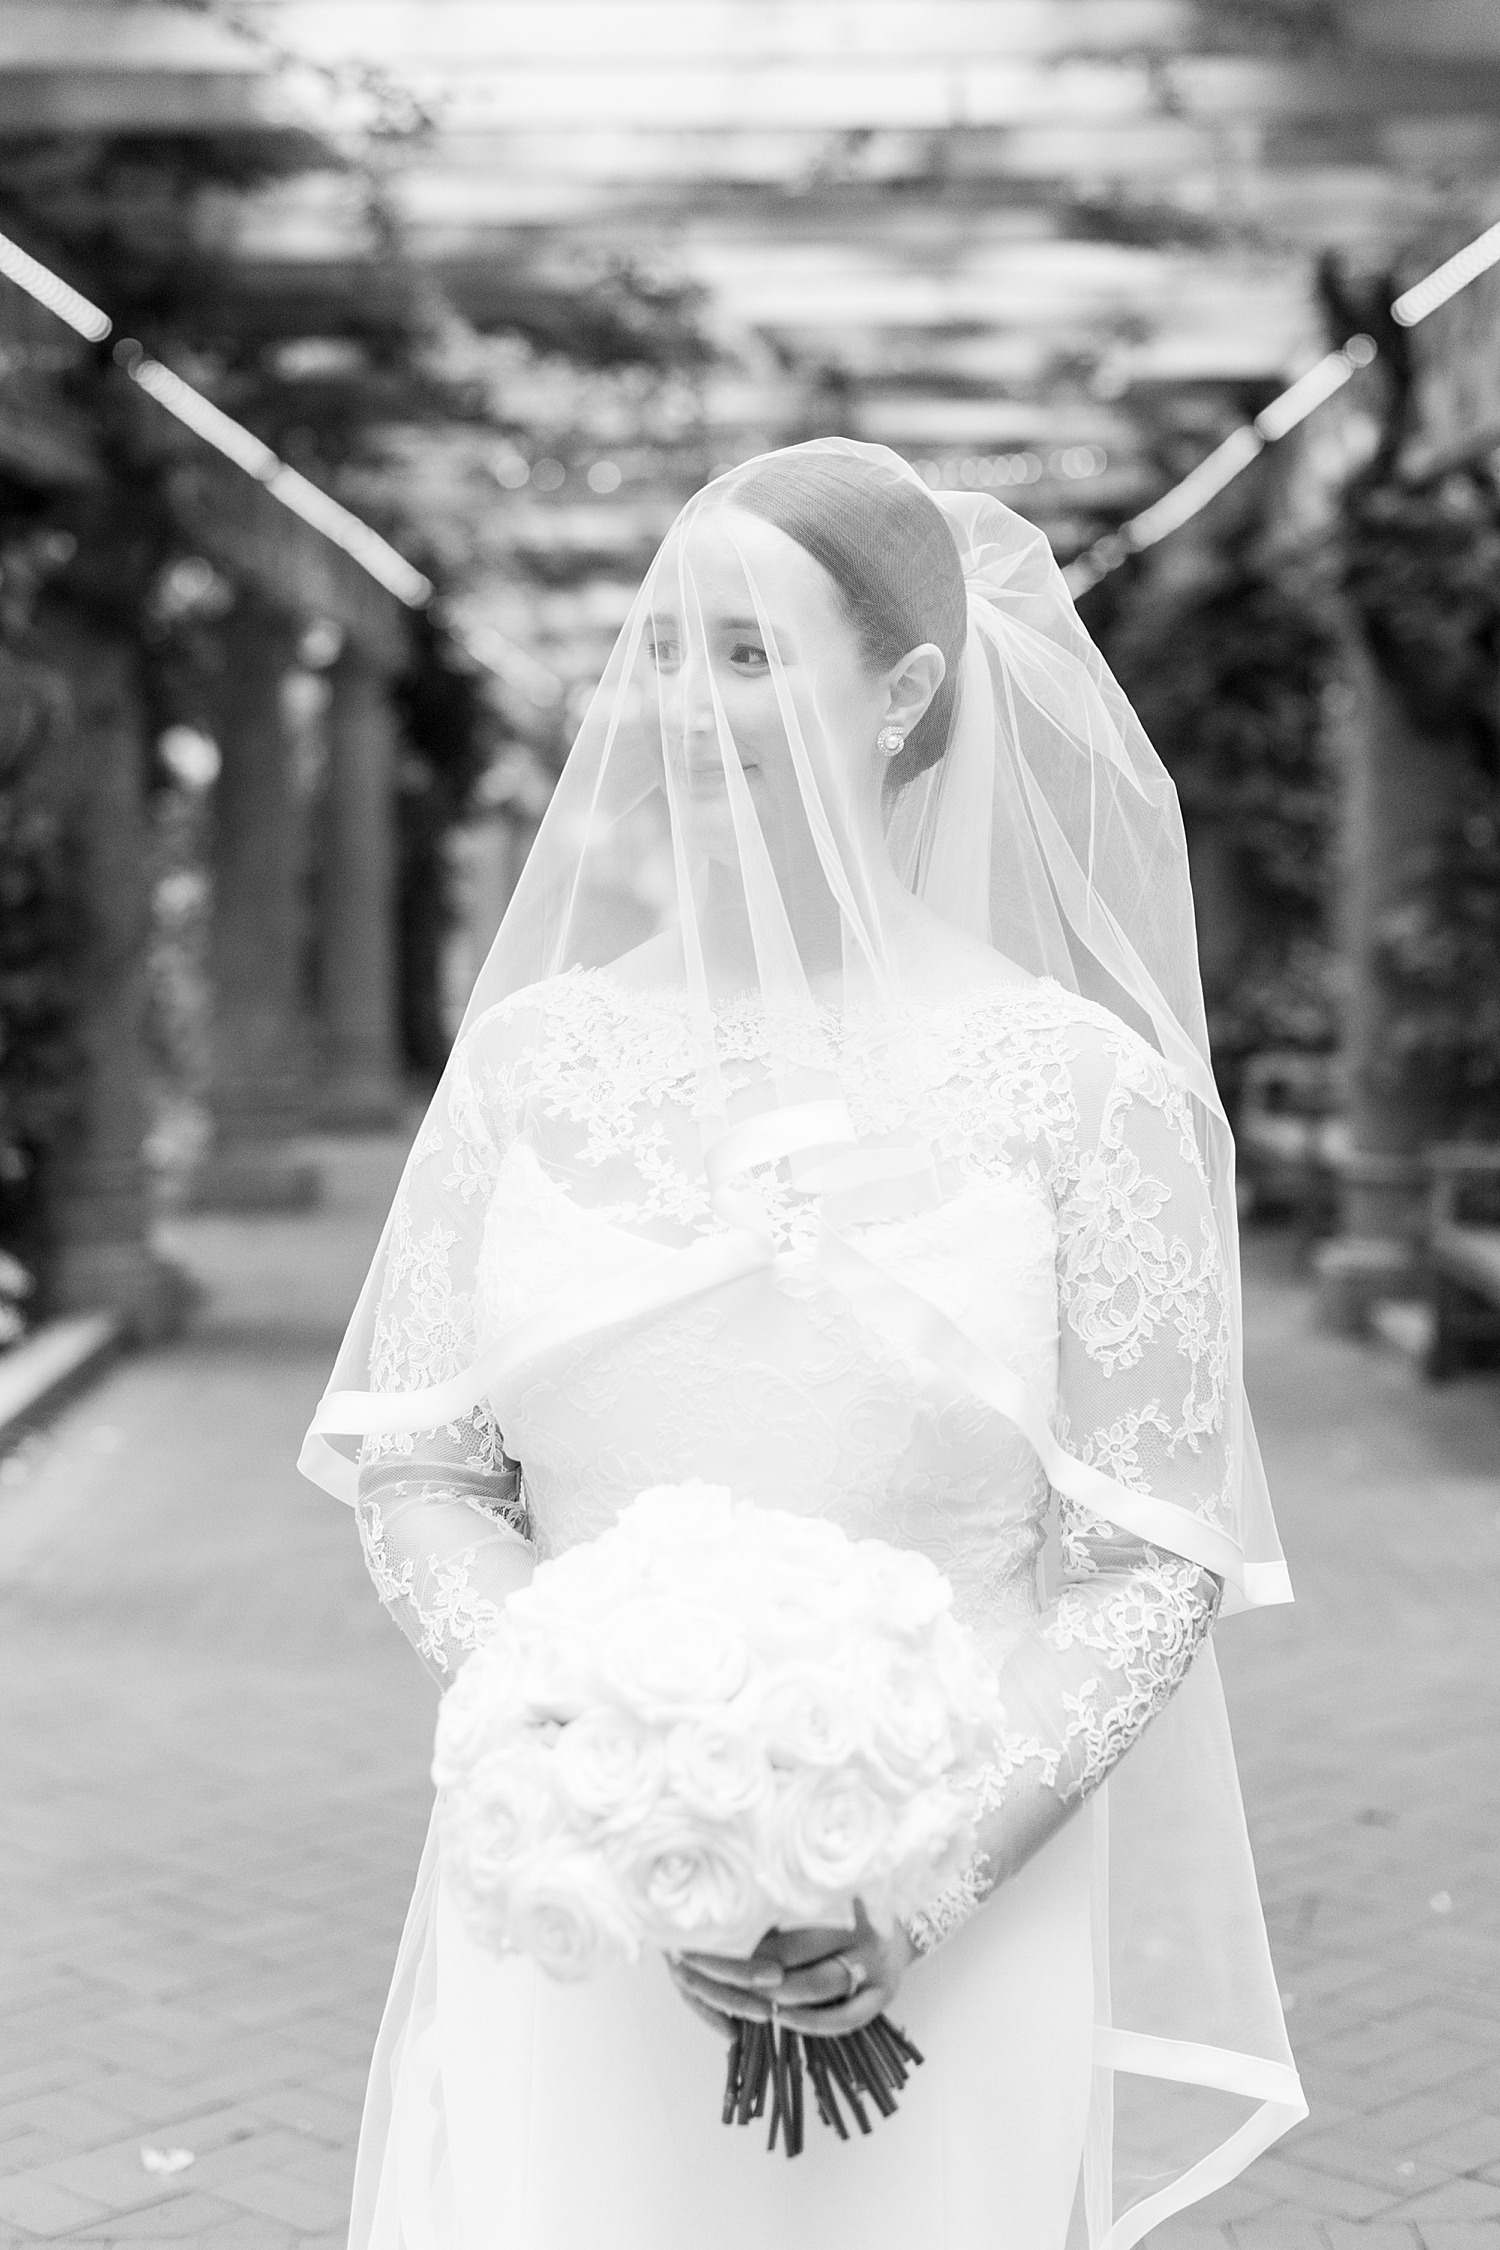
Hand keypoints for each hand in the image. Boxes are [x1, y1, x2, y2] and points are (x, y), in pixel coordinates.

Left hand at [671, 1902, 915, 2037]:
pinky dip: (811, 2024)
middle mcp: (858, 1926)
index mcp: (838, 1894)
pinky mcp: (885, 1995)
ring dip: (776, 1998)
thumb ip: (784, 1900)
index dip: (742, 1930)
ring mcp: (874, 1962)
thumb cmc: (848, 1910)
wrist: (907, 1925)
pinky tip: (783, 2022)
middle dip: (749, 1968)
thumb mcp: (822, 1893)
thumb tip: (720, 1908)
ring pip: (816, 1986)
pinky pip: (844, 2018)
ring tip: (745, 1999)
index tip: (706, 1940)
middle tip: (712, 1974)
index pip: (779, 1914)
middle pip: (793, 1951)